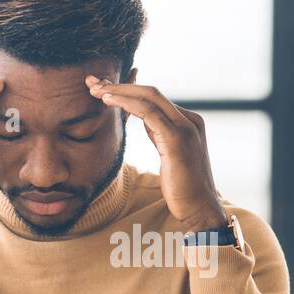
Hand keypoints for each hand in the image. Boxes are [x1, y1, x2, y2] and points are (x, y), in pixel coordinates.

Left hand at [85, 76, 225, 232]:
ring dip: (120, 92)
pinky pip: (149, 113)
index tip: (104, 89)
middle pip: (151, 92)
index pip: (155, 98)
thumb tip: (142, 117)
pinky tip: (109, 101)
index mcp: (189, 121)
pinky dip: (127, 103)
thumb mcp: (169, 153)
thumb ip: (159, 133)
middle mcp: (190, 120)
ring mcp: (186, 128)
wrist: (200, 209)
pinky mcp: (177, 139)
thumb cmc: (183, 187)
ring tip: (97, 91)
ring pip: (149, 97)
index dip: (128, 91)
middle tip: (93, 84)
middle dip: (120, 86)